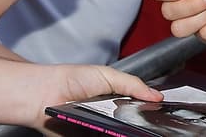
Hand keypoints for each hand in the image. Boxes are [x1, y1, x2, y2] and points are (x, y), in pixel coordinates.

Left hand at [29, 64, 161, 123]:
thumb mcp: (108, 76)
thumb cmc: (71, 80)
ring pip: (118, 135)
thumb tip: (156, 95)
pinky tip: (114, 134)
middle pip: (129, 126)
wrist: (45, 95)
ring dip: (126, 132)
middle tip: (148, 126)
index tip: (161, 115)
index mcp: (114, 100)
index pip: (137, 110)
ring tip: (129, 130)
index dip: (148, 112)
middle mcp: (107, 118)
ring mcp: (98, 131)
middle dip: (139, 126)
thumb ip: (133, 85)